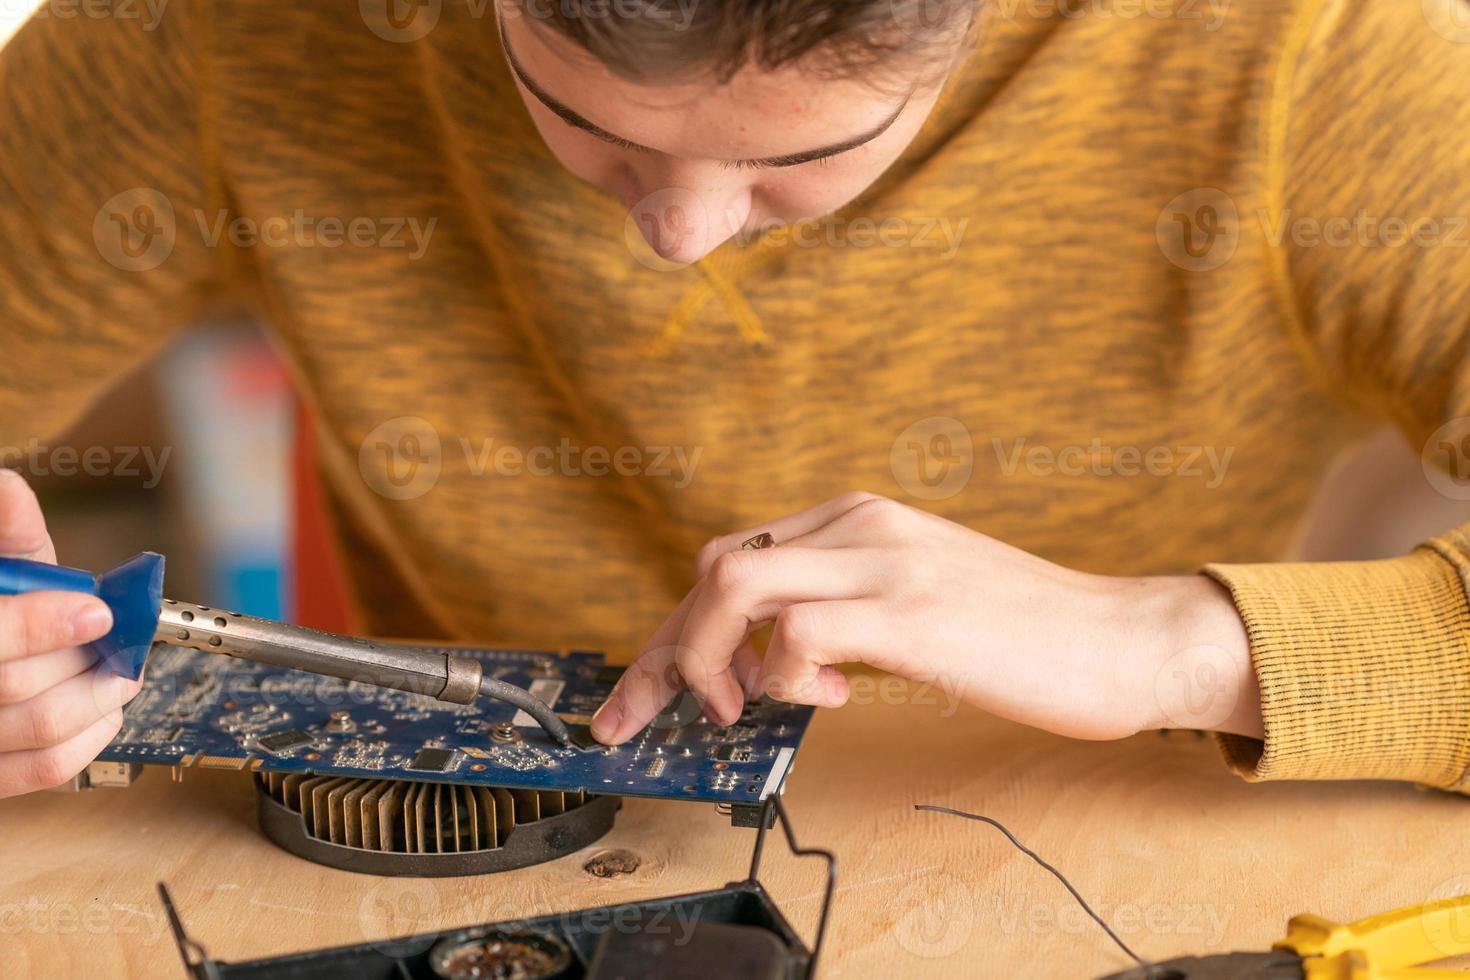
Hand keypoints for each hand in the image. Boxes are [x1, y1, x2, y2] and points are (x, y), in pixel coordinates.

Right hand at [0, 470, 141, 796]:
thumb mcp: (1, 566)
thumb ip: (9, 532)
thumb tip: (7, 486)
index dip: (41, 626)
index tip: (98, 610)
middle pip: (16, 686)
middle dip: (83, 658)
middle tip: (119, 636)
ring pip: (41, 730)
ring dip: (100, 695)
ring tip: (120, 669)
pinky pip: (48, 769)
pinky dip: (94, 736)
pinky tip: (107, 706)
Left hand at [591, 492, 1261, 744]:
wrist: (1120, 639)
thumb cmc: (1018, 633)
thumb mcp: (911, 597)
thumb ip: (841, 606)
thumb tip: (768, 657)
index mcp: (856, 516)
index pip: (730, 559)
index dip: (675, 629)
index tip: (645, 690)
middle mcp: (859, 522)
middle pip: (713, 570)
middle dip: (663, 653)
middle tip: (643, 717)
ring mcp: (883, 560)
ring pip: (734, 586)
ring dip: (708, 661)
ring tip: (742, 707)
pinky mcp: (910, 611)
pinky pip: (798, 635)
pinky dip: (787, 680)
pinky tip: (838, 698)